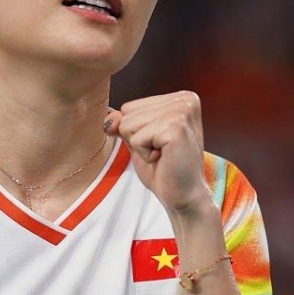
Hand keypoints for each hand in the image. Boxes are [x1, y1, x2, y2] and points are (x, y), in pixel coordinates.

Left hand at [105, 91, 214, 220]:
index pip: (130, 106)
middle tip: (161, 152)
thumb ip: (123, 123)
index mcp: (179, 98)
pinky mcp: (176, 128)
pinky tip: (163, 159)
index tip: (158, 144)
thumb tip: (109, 115)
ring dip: (140, 146)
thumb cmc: (164, 169)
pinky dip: (144, 154)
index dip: (136, 131)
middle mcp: (184, 100)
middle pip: (128, 112)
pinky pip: (137, 138)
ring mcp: (182, 112)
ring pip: (129, 124)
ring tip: (162, 155)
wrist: (183, 196)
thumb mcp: (138, 140)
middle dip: (137, 138)